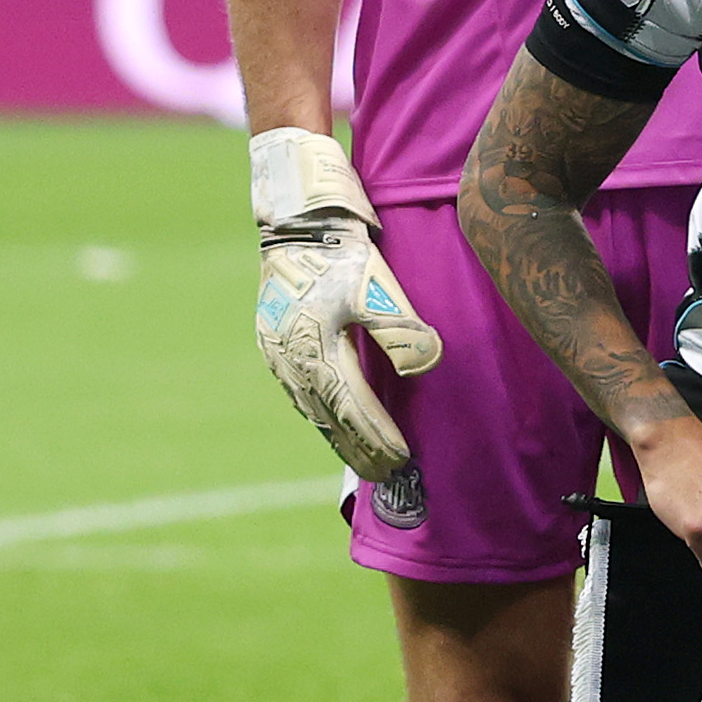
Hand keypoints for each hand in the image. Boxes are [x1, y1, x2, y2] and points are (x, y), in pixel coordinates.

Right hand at [248, 127, 439, 492]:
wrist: (298, 223)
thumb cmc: (342, 253)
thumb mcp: (376, 286)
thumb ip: (400, 329)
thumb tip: (426, 366)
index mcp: (316, 350)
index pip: (353, 409)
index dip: (379, 437)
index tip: (405, 460)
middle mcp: (291, 361)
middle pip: (331, 420)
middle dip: (361, 451)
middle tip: (390, 478)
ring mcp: (278, 356)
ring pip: (314, 411)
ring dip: (341, 439)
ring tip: (368, 464)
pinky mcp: (274, 346)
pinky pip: (302, 395)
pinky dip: (323, 417)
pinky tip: (337, 426)